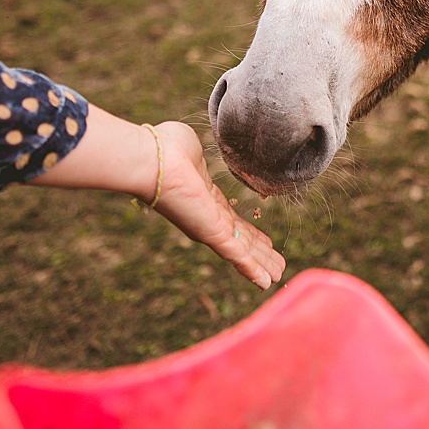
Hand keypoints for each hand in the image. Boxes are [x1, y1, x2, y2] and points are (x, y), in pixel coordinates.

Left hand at [151, 121, 286, 289]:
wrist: (151, 159)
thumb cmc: (165, 149)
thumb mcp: (190, 149)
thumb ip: (197, 153)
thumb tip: (193, 145)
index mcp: (205, 200)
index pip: (234, 221)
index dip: (252, 233)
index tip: (266, 242)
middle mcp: (207, 219)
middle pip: (241, 240)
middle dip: (260, 254)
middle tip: (278, 267)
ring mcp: (209, 228)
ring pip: (243, 252)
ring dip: (261, 266)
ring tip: (278, 276)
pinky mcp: (211, 233)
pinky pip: (237, 256)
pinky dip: (253, 270)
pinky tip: (266, 282)